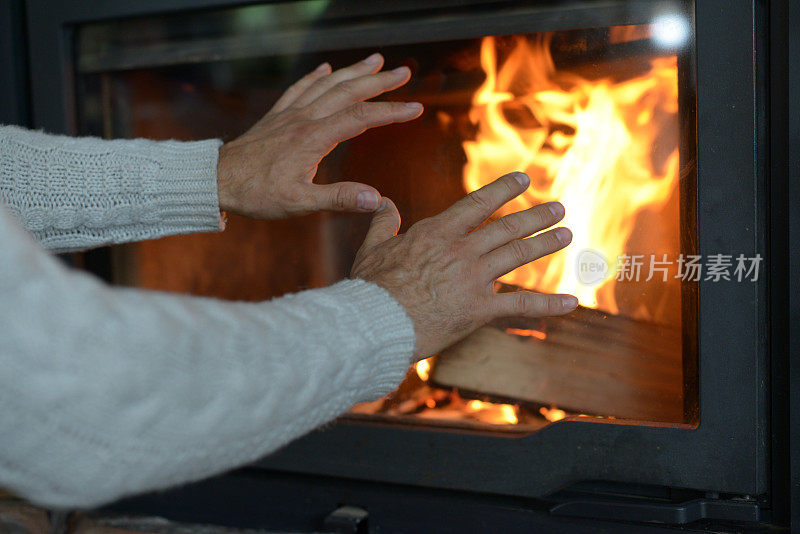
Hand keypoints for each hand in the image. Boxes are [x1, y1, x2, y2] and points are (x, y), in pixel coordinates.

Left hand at [216, 53, 422, 219]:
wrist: (216, 180)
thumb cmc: (256, 194)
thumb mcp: (300, 203)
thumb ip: (339, 199)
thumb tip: (376, 199)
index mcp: (313, 138)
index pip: (361, 118)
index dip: (390, 112)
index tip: (415, 108)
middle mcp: (303, 119)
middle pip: (347, 92)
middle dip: (378, 81)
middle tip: (404, 72)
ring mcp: (289, 114)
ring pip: (327, 84)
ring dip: (353, 71)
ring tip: (376, 60)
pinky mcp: (276, 116)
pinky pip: (300, 88)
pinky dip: (316, 76)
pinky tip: (326, 68)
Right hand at [351, 172, 577, 360]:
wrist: (376, 323)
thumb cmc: (371, 288)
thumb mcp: (372, 248)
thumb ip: (383, 223)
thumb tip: (384, 203)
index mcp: (437, 232)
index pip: (478, 204)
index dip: (504, 189)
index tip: (523, 179)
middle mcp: (462, 250)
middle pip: (507, 227)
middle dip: (536, 216)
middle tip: (558, 208)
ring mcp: (474, 278)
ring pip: (518, 255)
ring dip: (545, 243)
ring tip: (566, 234)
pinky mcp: (480, 308)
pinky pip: (521, 304)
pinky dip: (549, 304)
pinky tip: (573, 302)